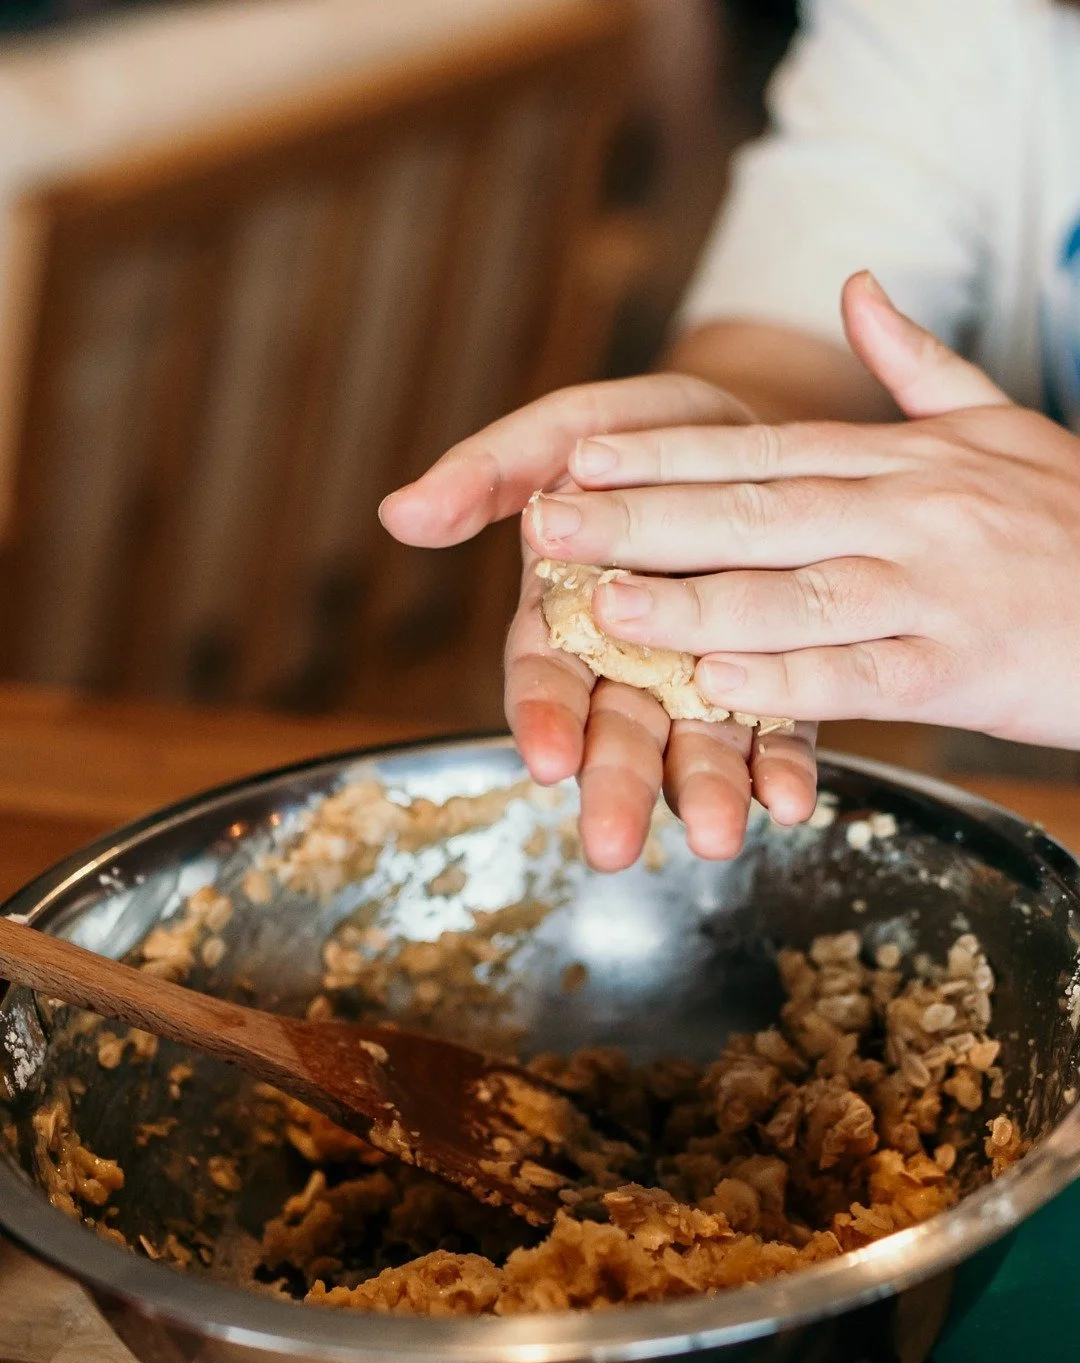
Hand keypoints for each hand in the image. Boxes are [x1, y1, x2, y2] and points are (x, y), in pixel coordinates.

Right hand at [379, 377, 818, 870]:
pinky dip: (782, 767)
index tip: (545, 758)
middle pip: (617, 730)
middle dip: (615, 785)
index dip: (542, 716)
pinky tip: (793, 801)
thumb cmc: (644, 440)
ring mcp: (704, 678)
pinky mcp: (778, 678)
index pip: (543, 674)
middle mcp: (631, 660)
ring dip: (703, 794)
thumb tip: (397, 514)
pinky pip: (779, 730)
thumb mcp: (563, 432)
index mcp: (566, 612)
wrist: (753, 432)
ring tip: (717, 838)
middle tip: (612, 847)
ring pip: (697, 744)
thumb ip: (488, 474)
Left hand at [530, 272, 1079, 747]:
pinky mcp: (962, 667)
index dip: (664, 458)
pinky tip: (718, 687)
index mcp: (903, 461)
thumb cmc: (1075, 519)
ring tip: (605, 605)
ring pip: (796, 594)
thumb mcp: (1000, 423)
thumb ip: (917, 364)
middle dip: (644, 519)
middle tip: (549, 525)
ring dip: (695, 601)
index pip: (763, 452)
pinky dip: (789, 683)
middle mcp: (908, 516)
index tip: (578, 458)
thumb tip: (858, 288)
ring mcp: (932, 591)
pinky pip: (861, 675)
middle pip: (756, 514)